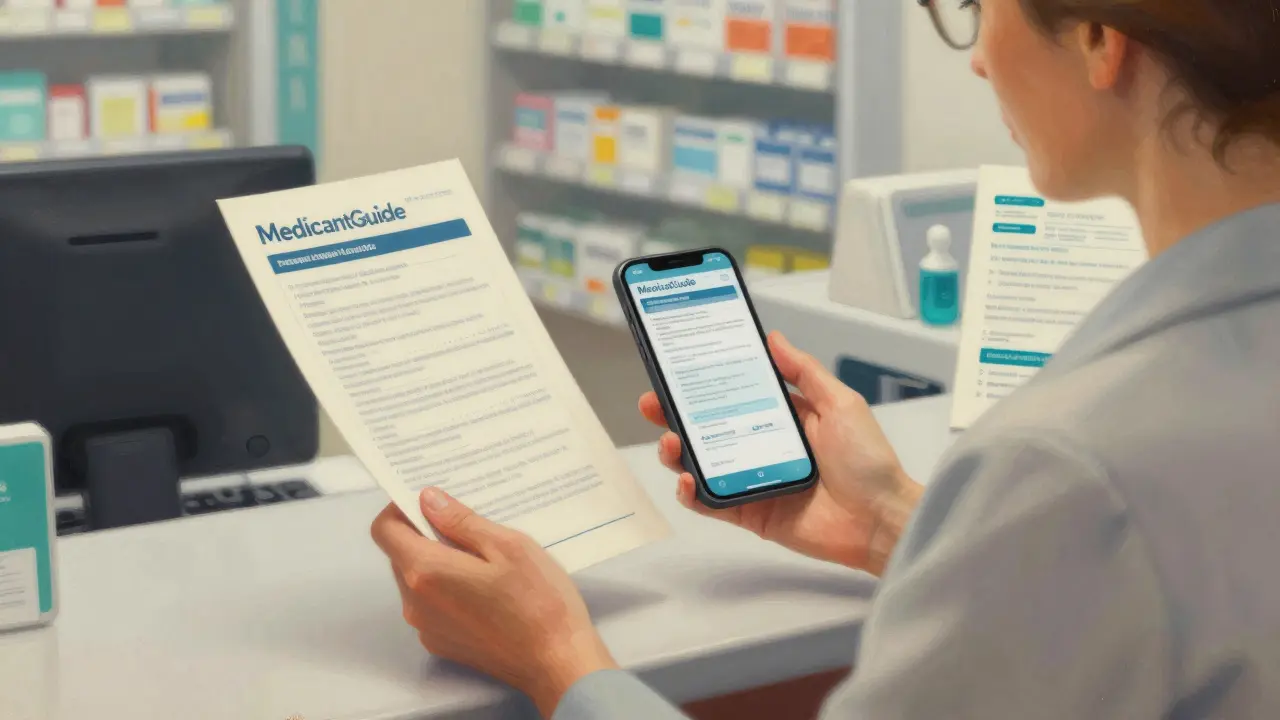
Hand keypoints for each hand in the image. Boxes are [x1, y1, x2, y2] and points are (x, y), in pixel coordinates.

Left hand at [372, 488, 615, 717]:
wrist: (558, 663)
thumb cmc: (539, 601)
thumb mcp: (508, 545)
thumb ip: (461, 521)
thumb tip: (427, 499)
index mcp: (427, 572)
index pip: (385, 530)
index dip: (400, 508)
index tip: (429, 500)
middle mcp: (415, 603)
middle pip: (400, 554)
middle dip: (425, 533)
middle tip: (467, 525)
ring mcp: (427, 628)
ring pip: (416, 579)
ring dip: (438, 561)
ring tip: (483, 557)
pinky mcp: (442, 644)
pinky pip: (431, 604)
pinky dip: (447, 588)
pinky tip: (485, 588)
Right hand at [639, 332, 923, 574]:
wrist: (881, 520)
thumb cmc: (869, 462)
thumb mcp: (840, 403)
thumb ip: (804, 372)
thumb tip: (774, 339)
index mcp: (784, 419)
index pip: (734, 395)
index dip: (704, 383)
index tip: (678, 369)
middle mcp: (763, 447)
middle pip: (708, 428)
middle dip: (675, 414)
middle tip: (654, 402)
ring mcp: (754, 481)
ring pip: (702, 464)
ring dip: (678, 452)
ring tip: (672, 441)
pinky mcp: (751, 514)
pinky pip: (712, 503)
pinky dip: (692, 494)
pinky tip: (687, 481)